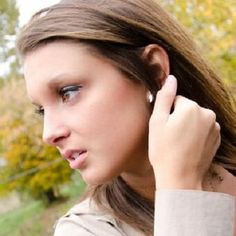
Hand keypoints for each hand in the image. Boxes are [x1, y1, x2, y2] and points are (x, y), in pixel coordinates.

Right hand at [148, 75, 220, 189]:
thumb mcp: (157, 121)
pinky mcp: (217, 138)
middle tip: (170, 136)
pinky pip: (203, 129)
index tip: (164, 127)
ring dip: (187, 126)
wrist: (180, 178)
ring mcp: (214, 127)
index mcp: (191, 107)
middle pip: (187, 108)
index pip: (176, 100)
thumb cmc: (163, 150)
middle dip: (178, 118)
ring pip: (195, 118)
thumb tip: (170, 78)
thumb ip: (164, 97)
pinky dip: (195, 134)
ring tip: (179, 143)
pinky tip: (188, 147)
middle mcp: (207, 114)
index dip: (167, 113)